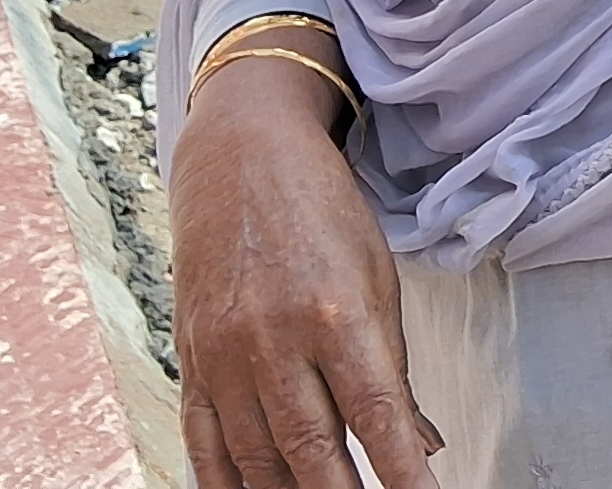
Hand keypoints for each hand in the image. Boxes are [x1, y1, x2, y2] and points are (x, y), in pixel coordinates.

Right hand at [171, 57, 443, 488]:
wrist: (240, 156)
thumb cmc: (319, 210)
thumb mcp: (377, 275)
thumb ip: (392, 364)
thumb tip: (419, 441)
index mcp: (336, 312)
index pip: (377, 415)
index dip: (403, 473)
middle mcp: (274, 339)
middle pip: (312, 449)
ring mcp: (225, 354)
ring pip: (257, 458)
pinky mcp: (191, 360)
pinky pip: (204, 441)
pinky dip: (227, 484)